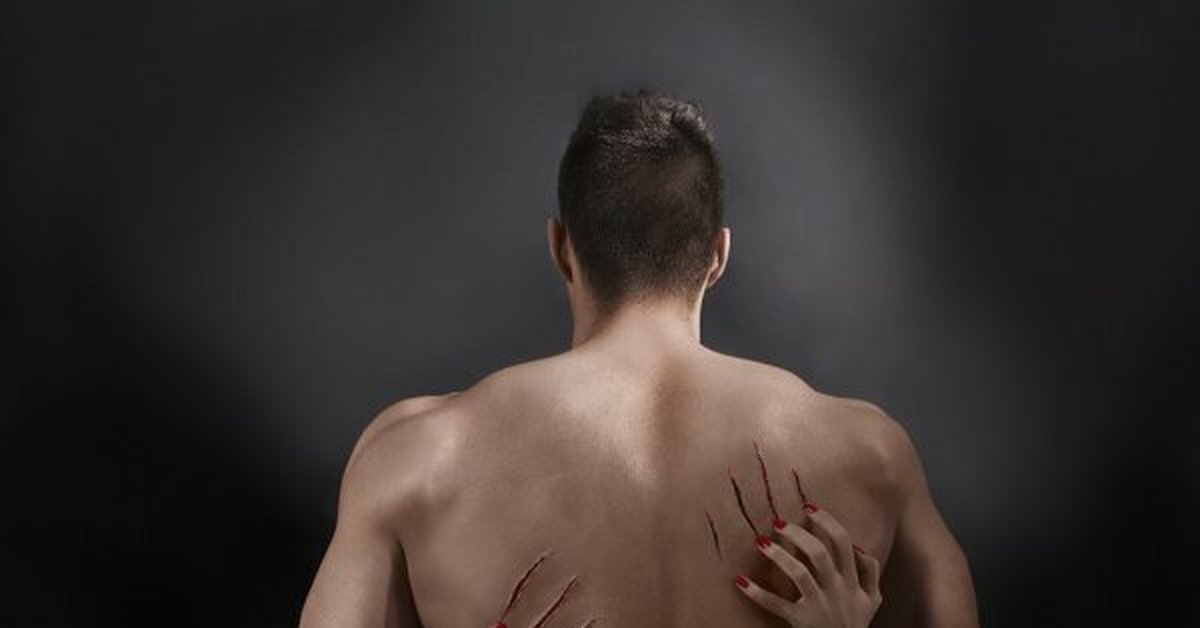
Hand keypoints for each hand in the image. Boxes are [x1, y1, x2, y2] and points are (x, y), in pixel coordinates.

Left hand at [735, 507, 881, 627]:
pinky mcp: (802, 621)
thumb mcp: (872, 601)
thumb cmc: (854, 625)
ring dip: (779, 555)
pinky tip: (740, 580)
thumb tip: (857, 545)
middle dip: (798, 533)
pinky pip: (776, 604)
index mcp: (853, 582)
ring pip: (800, 573)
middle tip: (778, 522)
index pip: (843, 542)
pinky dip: (757, 592)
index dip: (826, 521)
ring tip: (760, 542)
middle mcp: (838, 591)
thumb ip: (870, 572)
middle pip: (820, 553)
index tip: (807, 507)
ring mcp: (820, 607)